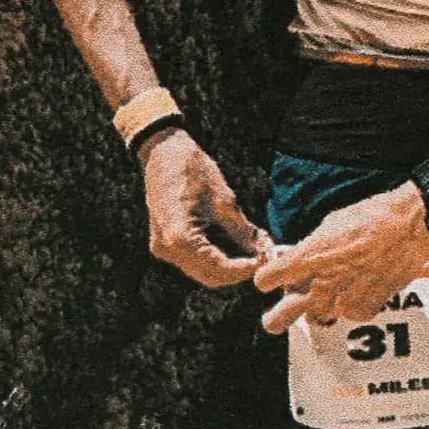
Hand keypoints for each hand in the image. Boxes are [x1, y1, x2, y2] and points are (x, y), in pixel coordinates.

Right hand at [140, 128, 273, 287]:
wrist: (162, 152)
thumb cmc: (193, 170)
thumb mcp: (224, 200)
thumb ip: (243, 231)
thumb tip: (262, 251)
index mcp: (180, 238)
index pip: (218, 269)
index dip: (244, 269)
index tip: (265, 261)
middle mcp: (168, 250)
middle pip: (210, 276)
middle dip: (237, 271)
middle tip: (261, 257)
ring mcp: (163, 248)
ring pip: (202, 271)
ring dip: (228, 266)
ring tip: (252, 250)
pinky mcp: (165, 243)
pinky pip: (194, 260)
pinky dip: (215, 257)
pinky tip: (234, 245)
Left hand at [252, 182, 428, 332]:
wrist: (409, 227)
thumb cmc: (372, 217)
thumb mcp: (331, 224)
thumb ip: (311, 248)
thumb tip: (300, 258)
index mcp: (307, 257)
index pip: (267, 279)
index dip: (267, 278)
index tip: (272, 277)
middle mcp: (320, 282)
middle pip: (280, 316)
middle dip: (276, 317)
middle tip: (274, 319)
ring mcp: (341, 299)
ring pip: (316, 318)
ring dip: (318, 308)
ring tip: (329, 294)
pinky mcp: (364, 308)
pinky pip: (348, 316)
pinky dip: (350, 306)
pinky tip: (358, 289)